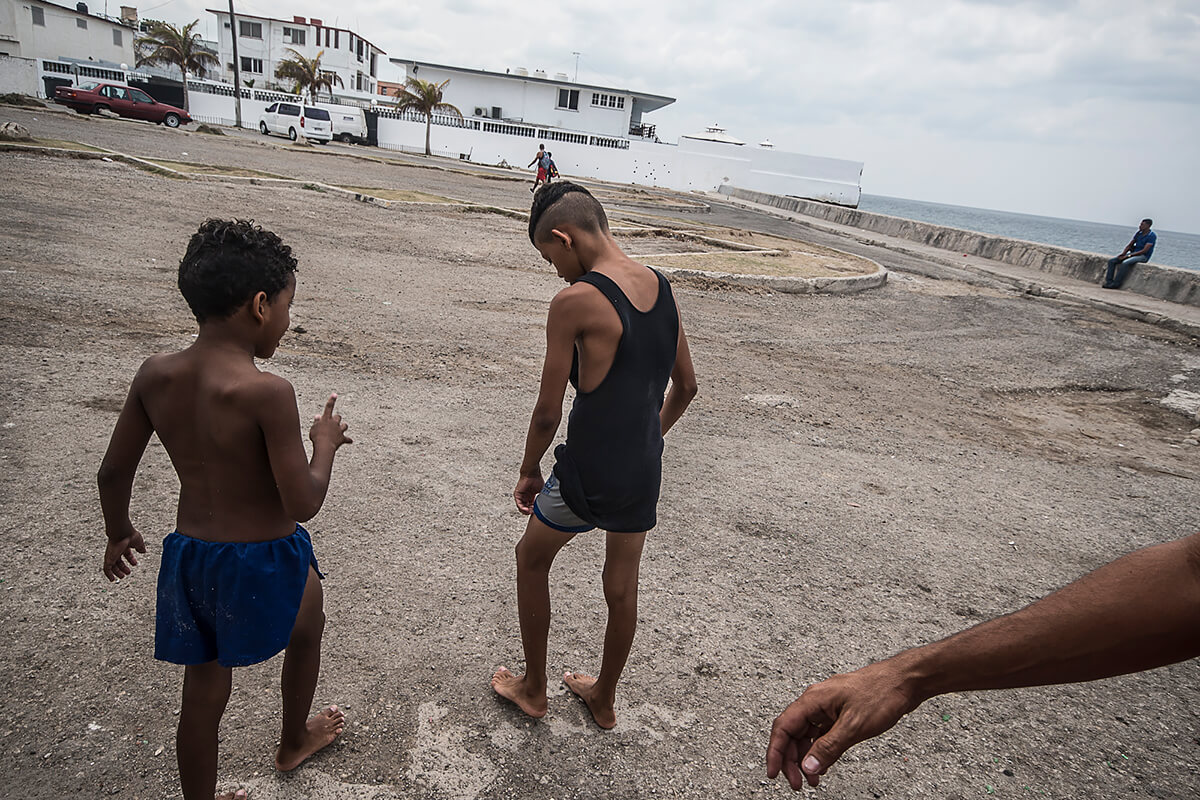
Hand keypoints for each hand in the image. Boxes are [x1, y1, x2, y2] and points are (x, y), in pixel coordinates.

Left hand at [103, 526, 146, 581]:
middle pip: (119, 561)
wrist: (122, 532)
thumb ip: (141, 547)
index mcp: (124, 546)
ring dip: (117, 572)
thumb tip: (143, 551)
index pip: (127, 554)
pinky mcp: (108, 558)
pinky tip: (112, 579)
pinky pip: (106, 569)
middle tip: (127, 572)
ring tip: (121, 577)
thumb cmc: (129, 534)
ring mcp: (112, 555)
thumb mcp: (139, 542)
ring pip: (112, 566)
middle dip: (123, 568)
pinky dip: (109, 575)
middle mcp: (117, 550)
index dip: (131, 560)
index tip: (135, 564)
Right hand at [309, 393, 351, 449]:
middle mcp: (334, 423)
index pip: (329, 407)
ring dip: (343, 427)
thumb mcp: (313, 429)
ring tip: (341, 429)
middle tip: (334, 422)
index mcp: (326, 419)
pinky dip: (348, 440)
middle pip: (338, 417)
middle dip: (337, 419)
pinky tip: (350, 441)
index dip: (332, 400)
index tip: (335, 394)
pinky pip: (347, 439)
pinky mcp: (342, 438)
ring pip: (345, 425)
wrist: (324, 446)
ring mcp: (339, 430)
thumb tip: (317, 416)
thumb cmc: (317, 437)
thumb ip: (316, 422)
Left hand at [514, 472, 543, 514]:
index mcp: (530, 497)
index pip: (531, 507)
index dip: (534, 510)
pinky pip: (518, 503)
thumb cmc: (537, 480)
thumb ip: (542, 499)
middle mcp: (525, 497)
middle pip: (526, 508)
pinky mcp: (517, 494)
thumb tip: (546, 506)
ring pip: (521, 507)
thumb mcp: (542, 492)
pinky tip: (526, 509)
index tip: (537, 511)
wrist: (532, 474)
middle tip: (534, 512)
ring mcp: (521, 496)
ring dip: (525, 511)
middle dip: (530, 511)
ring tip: (530, 511)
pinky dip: (522, 508)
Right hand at [767, 661, 918, 788]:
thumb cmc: (882, 693)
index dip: (775, 752)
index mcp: (813, 700)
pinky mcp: (840, 712)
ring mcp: (828, 707)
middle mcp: (816, 702)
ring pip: (806, 735)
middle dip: (791, 760)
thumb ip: (829, 748)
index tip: (773, 773)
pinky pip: (821, 733)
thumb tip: (808, 766)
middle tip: (797, 782)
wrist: (905, 680)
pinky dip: (819, 750)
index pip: (783, 727)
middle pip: (792, 733)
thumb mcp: (854, 726)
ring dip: (806, 757)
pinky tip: (824, 764)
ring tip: (812, 779)